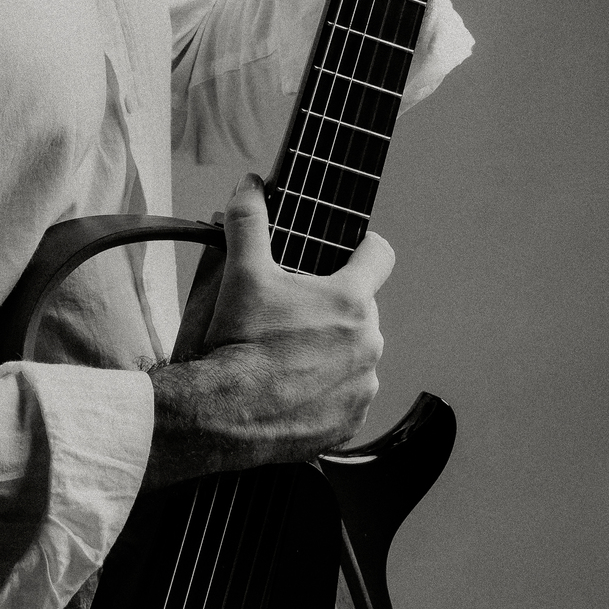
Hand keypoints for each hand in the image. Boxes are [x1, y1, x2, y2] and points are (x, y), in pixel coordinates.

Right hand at [144, 177, 392, 487]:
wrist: (229, 415)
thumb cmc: (241, 342)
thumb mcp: (241, 271)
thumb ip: (249, 220)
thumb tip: (251, 186)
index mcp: (350, 300)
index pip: (380, 254)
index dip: (364, 245)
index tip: (351, 248)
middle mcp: (368, 343)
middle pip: (360, 308)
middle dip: (332, 304)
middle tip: (292, 310)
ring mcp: (363, 386)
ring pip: (355, 354)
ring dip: (332, 349)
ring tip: (289, 353)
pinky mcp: (351, 423)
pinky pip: (347, 396)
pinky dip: (327, 389)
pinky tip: (293, 386)